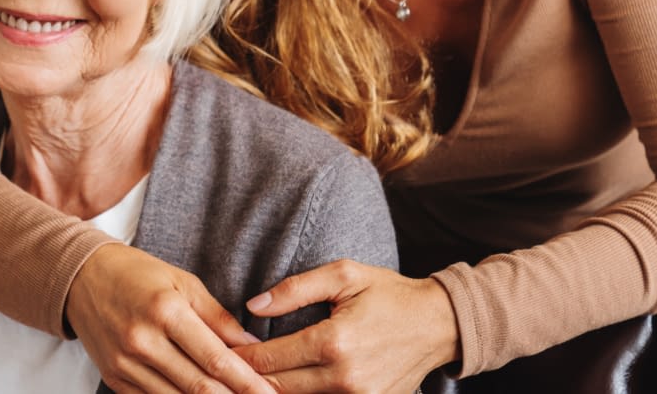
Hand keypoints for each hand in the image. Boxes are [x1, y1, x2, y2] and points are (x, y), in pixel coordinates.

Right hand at [66, 243, 274, 393]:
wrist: (80, 278)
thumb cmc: (137, 275)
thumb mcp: (182, 282)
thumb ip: (217, 317)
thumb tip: (252, 345)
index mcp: (165, 311)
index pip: (215, 358)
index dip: (247, 382)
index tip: (269, 393)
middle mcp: (143, 341)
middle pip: (199, 387)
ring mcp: (125, 364)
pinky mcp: (114, 380)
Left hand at [236, 261, 459, 393]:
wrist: (439, 325)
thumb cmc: (389, 294)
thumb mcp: (344, 275)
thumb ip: (296, 289)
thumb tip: (252, 306)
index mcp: (334, 341)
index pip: (269, 357)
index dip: (238, 356)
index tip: (217, 351)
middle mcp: (345, 377)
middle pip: (276, 388)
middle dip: (245, 380)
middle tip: (219, 370)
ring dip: (268, 391)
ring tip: (243, 380)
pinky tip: (279, 386)